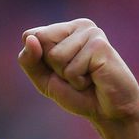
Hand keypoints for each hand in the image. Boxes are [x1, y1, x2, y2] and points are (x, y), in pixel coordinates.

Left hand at [17, 18, 138, 124]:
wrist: (109, 112)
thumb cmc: (78, 94)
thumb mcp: (43, 79)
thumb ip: (29, 59)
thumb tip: (29, 38)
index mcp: (64, 28)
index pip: (30, 35)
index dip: (37, 60)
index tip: (59, 69)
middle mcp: (79, 25)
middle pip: (40, 41)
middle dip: (52, 67)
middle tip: (74, 75)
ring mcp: (91, 33)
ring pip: (55, 55)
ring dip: (67, 75)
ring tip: (86, 77)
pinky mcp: (100, 45)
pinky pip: (71, 68)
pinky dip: (78, 81)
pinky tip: (94, 79)